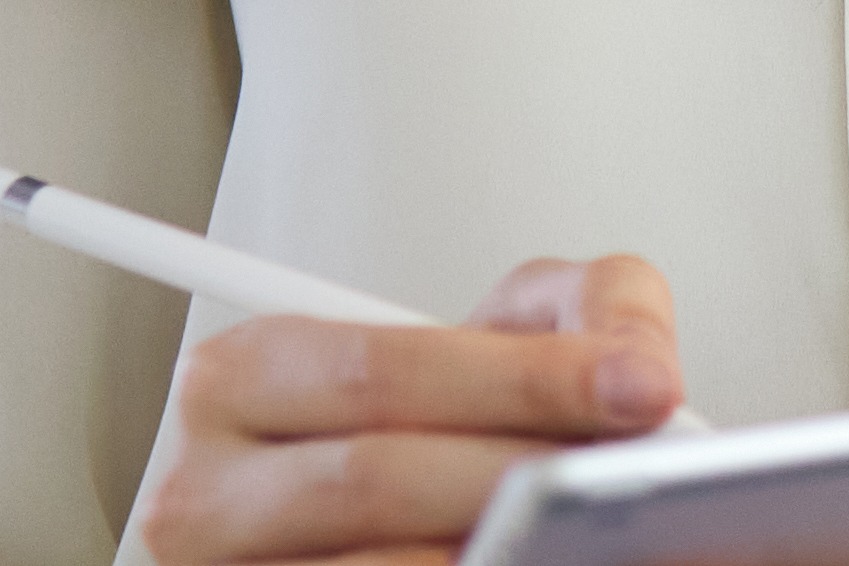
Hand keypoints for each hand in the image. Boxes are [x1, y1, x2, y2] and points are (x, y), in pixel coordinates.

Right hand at [138, 255, 685, 565]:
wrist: (405, 531)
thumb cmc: (443, 440)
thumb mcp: (500, 340)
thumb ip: (576, 308)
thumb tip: (640, 362)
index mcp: (245, 382)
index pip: (384, 370)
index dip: (524, 380)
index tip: (642, 387)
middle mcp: (206, 491)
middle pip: (374, 480)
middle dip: (520, 473)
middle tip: (628, 473)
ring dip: (496, 551)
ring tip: (591, 535)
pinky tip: (526, 564)